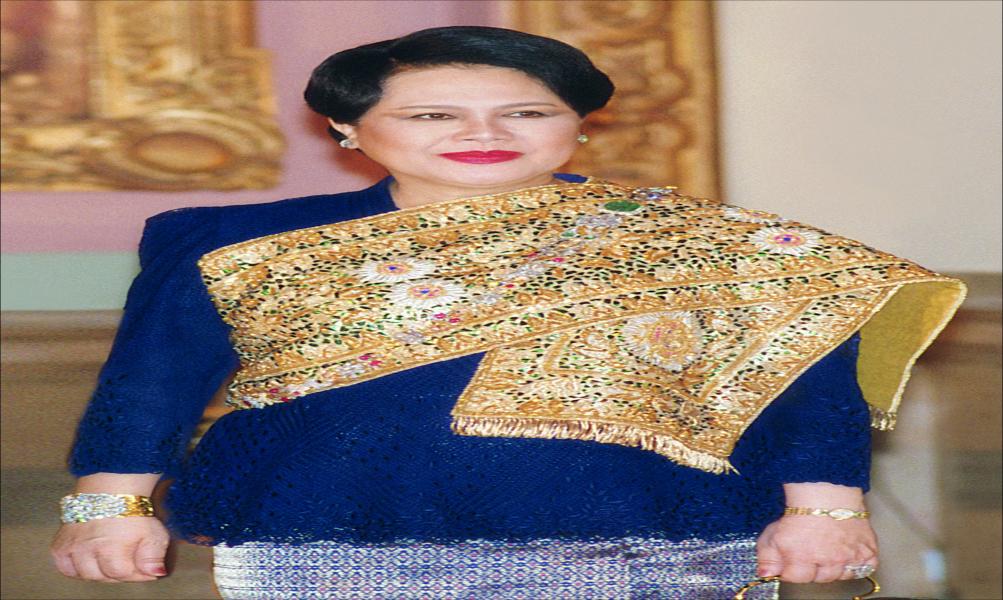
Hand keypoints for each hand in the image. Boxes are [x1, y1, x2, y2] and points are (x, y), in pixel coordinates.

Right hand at [50, 516, 169, 582]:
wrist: (111, 488)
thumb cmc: (132, 509)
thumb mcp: (153, 531)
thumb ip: (154, 556)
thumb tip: (155, 573)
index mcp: (110, 547)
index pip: (122, 574)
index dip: (137, 574)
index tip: (145, 570)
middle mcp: (87, 549)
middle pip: (103, 577)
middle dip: (119, 573)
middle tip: (129, 562)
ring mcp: (72, 547)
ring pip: (84, 575)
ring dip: (99, 572)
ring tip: (111, 560)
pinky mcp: (59, 545)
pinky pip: (65, 567)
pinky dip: (76, 569)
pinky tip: (90, 561)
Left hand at [756, 514, 878, 582]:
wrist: (827, 491)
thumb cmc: (802, 508)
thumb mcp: (774, 532)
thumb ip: (767, 557)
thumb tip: (765, 575)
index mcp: (802, 557)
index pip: (795, 578)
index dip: (791, 568)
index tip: (791, 560)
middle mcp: (828, 561)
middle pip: (819, 578)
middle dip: (812, 567)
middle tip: (810, 549)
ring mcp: (849, 558)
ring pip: (841, 575)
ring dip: (834, 566)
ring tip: (827, 547)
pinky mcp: (868, 553)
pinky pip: (863, 569)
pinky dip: (856, 563)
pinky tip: (846, 551)